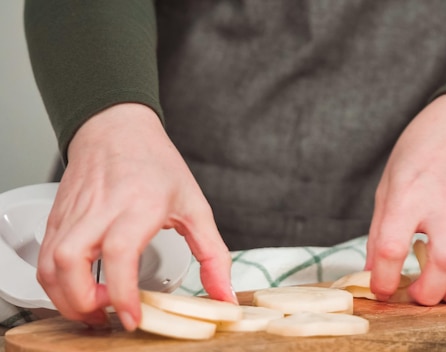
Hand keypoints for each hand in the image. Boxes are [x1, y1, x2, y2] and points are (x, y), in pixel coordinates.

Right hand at [37, 103, 234, 330]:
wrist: (117, 129)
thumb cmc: (156, 164)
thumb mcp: (196, 205)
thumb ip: (213, 254)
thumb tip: (223, 294)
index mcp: (139, 204)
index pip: (119, 252)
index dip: (122, 291)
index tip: (132, 316)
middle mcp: (101, 209)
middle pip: (70, 262)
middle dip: (84, 302)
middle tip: (109, 316)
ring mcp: (74, 213)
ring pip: (49, 264)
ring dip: (65, 298)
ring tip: (94, 309)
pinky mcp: (58, 217)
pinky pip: (44, 257)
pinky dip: (56, 283)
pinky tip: (80, 289)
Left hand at [365, 94, 445, 304]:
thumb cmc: (421, 152)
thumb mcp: (388, 184)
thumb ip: (380, 230)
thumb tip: (373, 271)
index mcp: (407, 194)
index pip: (392, 246)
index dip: (384, 278)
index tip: (382, 290)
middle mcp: (443, 204)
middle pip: (444, 261)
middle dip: (429, 293)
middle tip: (417, 297)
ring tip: (441, 292)